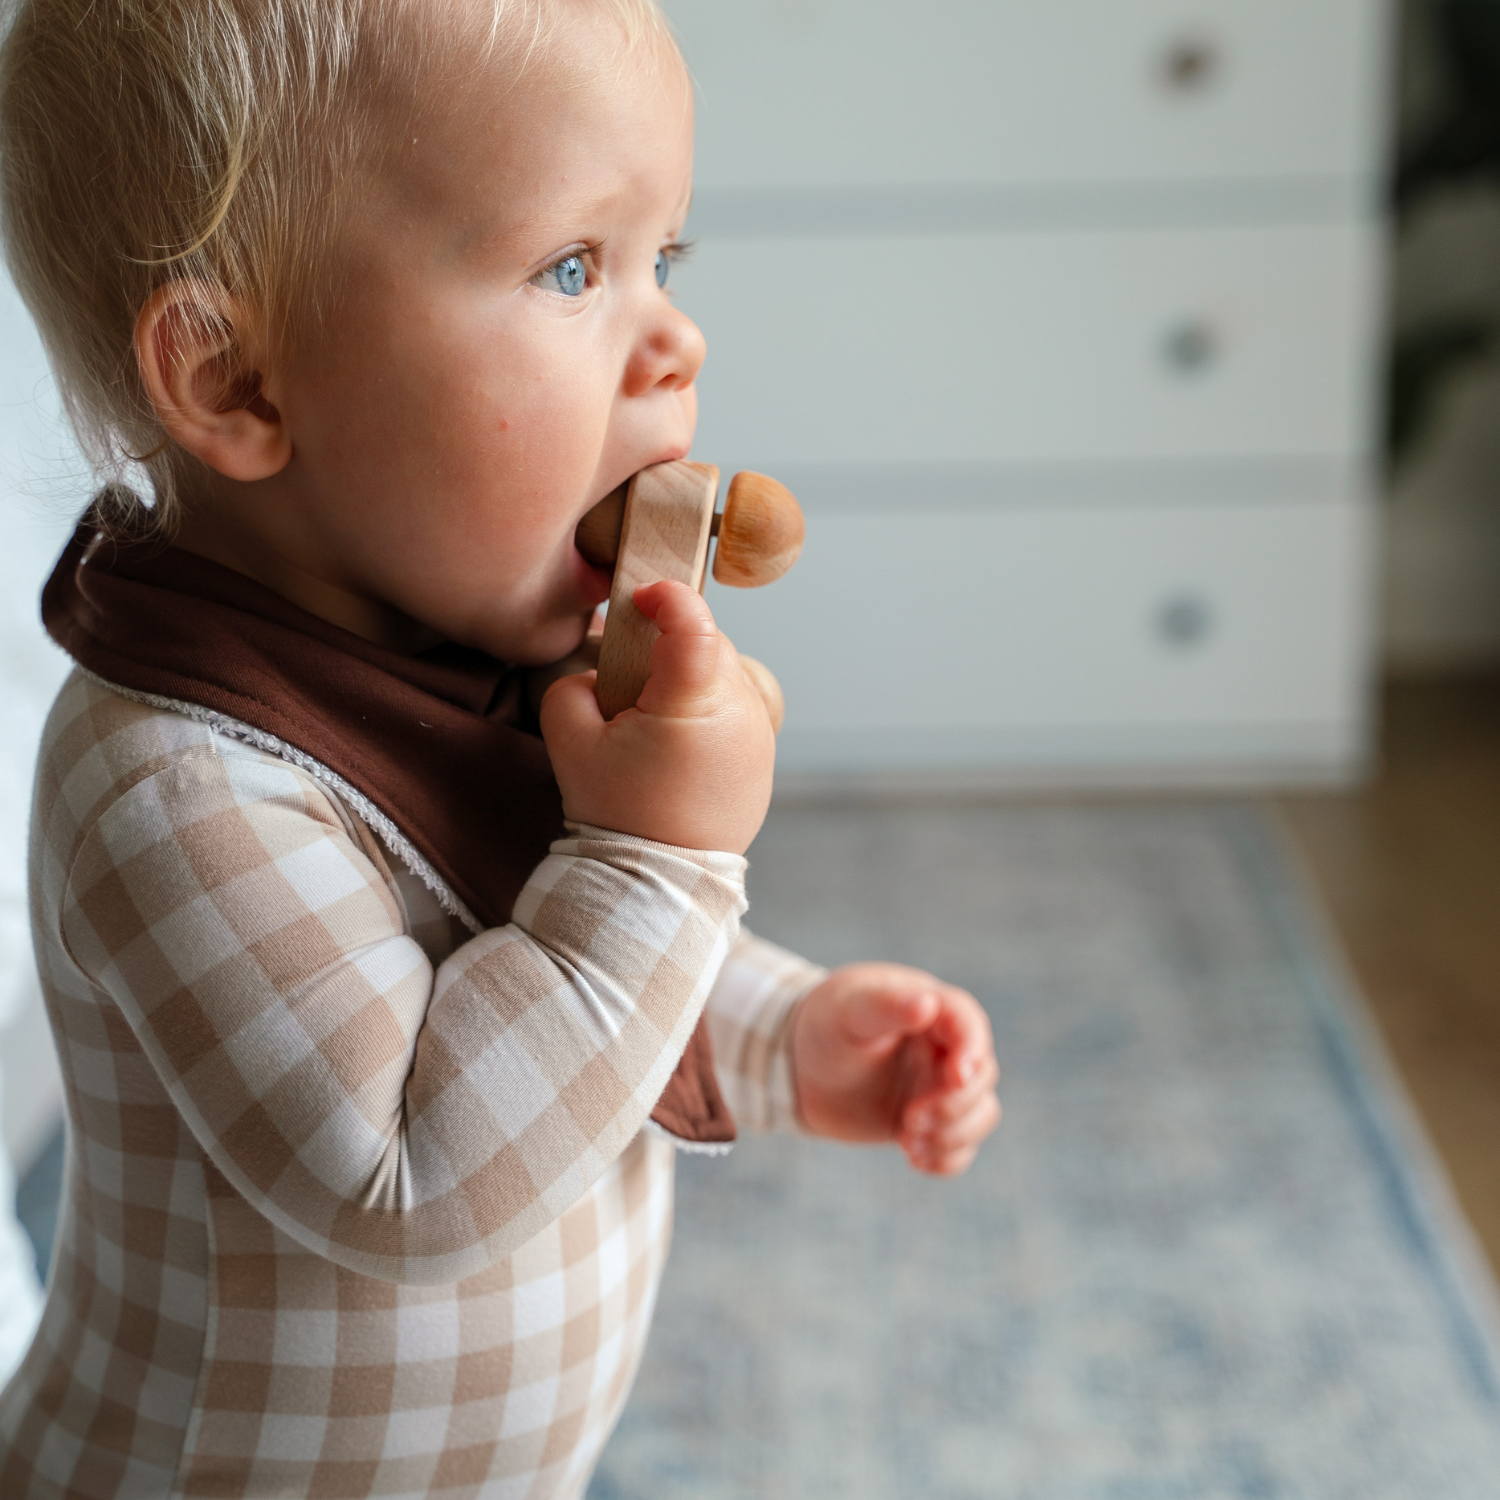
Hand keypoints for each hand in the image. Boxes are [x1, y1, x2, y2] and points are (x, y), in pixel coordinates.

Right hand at [539, 580, 775, 852]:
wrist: (657, 882)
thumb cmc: (615, 812)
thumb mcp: (570, 740)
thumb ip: (574, 684)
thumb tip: (602, 670)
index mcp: (695, 703)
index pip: (694, 623)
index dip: (667, 597)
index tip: (641, 597)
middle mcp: (740, 712)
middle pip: (708, 644)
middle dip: (669, 646)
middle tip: (630, 679)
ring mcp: (759, 735)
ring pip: (724, 673)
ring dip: (691, 677)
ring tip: (652, 720)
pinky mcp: (763, 755)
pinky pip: (736, 706)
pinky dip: (708, 708)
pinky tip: (677, 743)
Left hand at [792, 963, 999, 1175]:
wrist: (800, 1067)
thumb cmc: (827, 1024)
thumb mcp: (849, 1010)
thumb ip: (886, 1005)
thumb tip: (927, 1003)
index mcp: (932, 1010)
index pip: (970, 1026)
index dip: (972, 1053)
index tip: (955, 1078)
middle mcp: (944, 1048)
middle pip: (981, 1077)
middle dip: (954, 1105)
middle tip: (911, 1118)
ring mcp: (938, 1086)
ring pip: (980, 1114)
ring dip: (953, 1135)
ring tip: (908, 1140)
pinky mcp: (929, 1121)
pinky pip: (959, 1146)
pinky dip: (946, 1159)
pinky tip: (913, 1158)